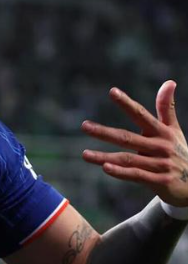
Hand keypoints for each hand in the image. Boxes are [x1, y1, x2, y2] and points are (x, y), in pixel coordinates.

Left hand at [81, 81, 187, 206]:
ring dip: (105, 157)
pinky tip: (105, 168)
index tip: (112, 91)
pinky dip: (121, 172)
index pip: (141, 115)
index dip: (127, 103)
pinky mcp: (160, 181)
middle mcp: (160, 146)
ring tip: (85, 154)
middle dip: (105, 132)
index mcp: (162, 132)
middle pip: (128, 138)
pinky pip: (137, 176)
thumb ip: (166, 108)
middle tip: (84, 126)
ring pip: (128, 159)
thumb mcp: (173, 130)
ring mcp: (160, 164)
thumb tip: (169, 82)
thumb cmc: (178, 152)